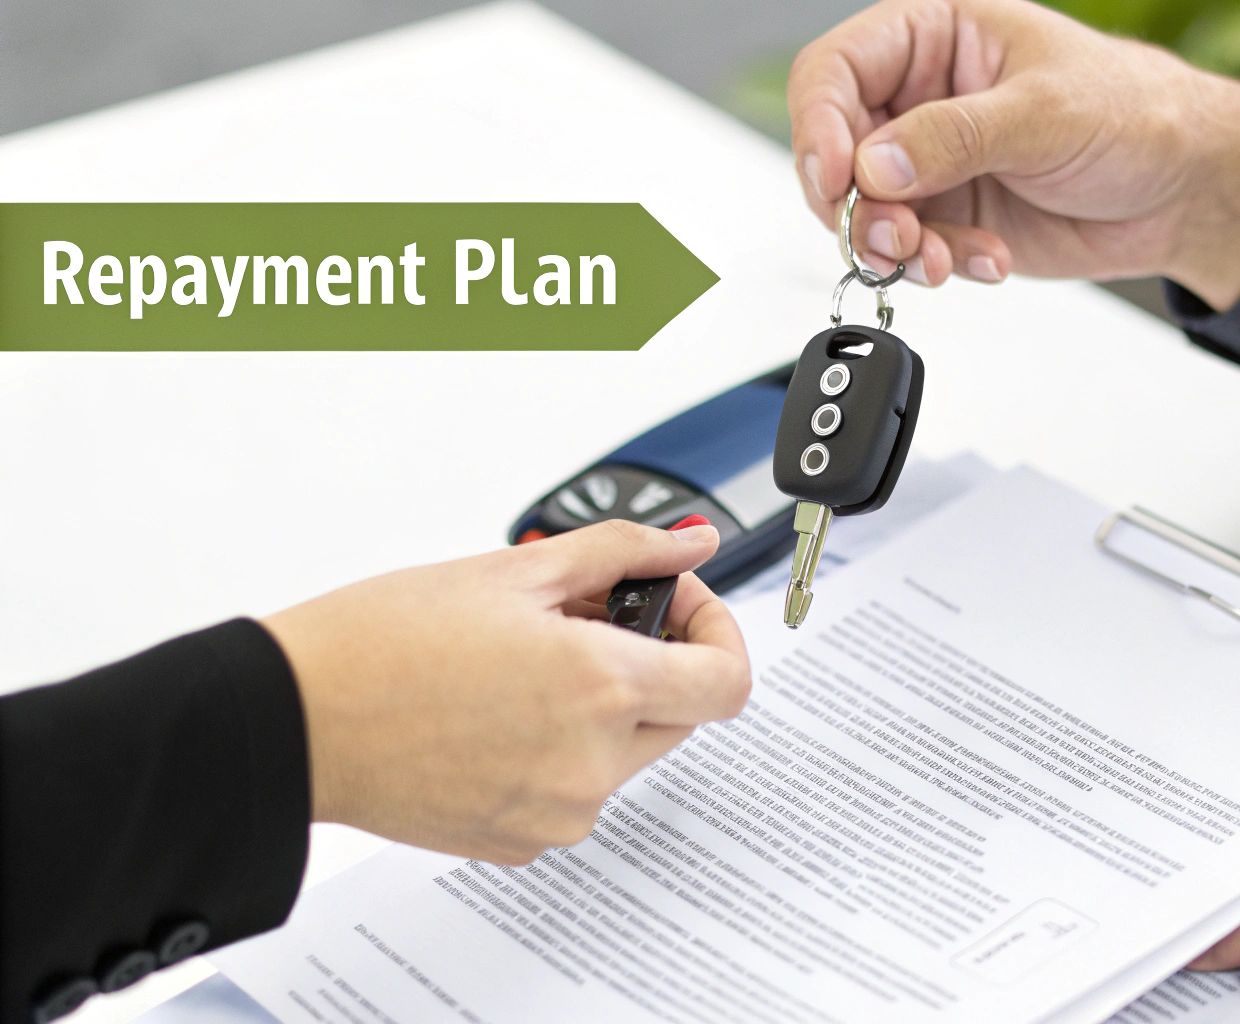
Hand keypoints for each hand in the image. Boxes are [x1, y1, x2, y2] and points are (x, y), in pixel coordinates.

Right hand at [261, 520, 749, 864]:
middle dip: (653, 659)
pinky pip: (573, 790)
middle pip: (681, 713)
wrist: (295, 720)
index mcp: (601, 688)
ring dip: (602, 704)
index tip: (676, 603)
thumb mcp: (514, 571)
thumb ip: (622, 553)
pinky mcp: (519, 843)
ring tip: (526, 661)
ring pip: (625, 753)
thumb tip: (690, 542)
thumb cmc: (382, 642)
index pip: (727, 680)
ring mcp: (557, 813)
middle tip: (586, 615)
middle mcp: (592, 764)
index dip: (717, 631)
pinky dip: (559, 748)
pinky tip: (498, 711)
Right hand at [787, 0, 1239, 306]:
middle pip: (835, 150)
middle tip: (893, 236)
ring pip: (864, 210)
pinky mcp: (953, 216)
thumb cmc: (1135, 113)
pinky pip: (911, 250)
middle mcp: (921, 98)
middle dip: (855, 203)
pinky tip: (987, 260)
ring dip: (892, 245)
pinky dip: (938, 265)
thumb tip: (873, 163)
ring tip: (939, 259)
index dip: (817, 123)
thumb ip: (955, 136)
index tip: (833, 177)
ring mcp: (933, 162)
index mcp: (934, 37)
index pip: (836, 70)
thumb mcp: (1045, 112)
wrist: (1185, 189)